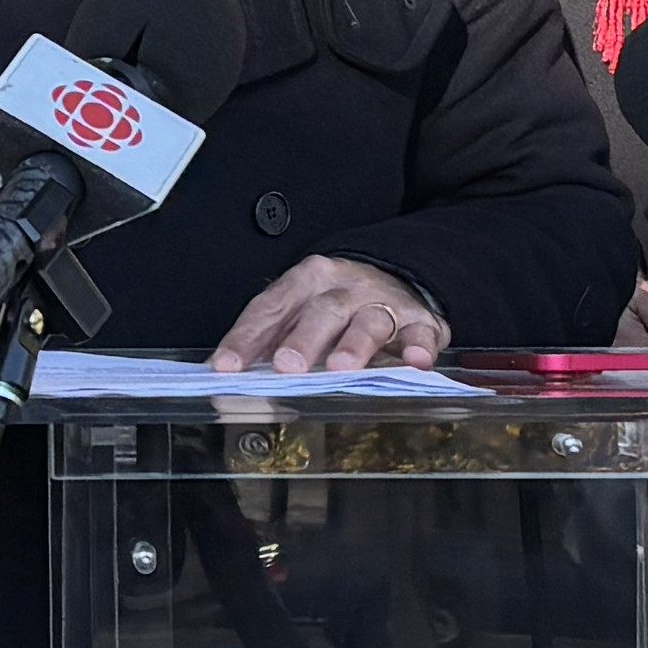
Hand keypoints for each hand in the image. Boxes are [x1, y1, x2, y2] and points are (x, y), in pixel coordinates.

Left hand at [215, 255, 450, 374]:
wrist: (402, 274)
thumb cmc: (340, 302)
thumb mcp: (303, 307)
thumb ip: (273, 336)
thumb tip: (230, 373)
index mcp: (308, 280)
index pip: (272, 307)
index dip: (248, 336)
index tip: (227, 366)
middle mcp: (345, 288)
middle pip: (322, 310)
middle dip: (303, 339)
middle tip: (286, 365)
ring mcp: (384, 303)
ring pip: (368, 321)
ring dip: (354, 344)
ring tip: (341, 366)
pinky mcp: (419, 322)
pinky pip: (420, 334)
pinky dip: (419, 348)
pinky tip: (415, 362)